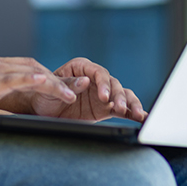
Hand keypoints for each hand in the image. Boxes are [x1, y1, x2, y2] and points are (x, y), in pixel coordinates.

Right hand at [0, 56, 78, 111]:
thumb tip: (6, 110)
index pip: (30, 68)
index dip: (50, 77)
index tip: (67, 88)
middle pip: (35, 68)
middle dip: (59, 80)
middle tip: (78, 91)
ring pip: (29, 73)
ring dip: (52, 83)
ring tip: (70, 94)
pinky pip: (12, 79)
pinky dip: (30, 79)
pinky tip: (44, 82)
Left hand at [28, 57, 146, 122]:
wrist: (42, 111)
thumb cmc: (44, 95)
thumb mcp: (51, 89)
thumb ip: (68, 85)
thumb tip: (85, 81)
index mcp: (81, 67)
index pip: (98, 72)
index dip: (104, 83)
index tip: (104, 97)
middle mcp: (95, 78)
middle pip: (113, 84)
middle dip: (118, 96)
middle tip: (119, 107)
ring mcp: (102, 93)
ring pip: (122, 94)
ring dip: (130, 103)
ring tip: (136, 114)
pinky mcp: (106, 108)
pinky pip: (123, 109)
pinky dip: (133, 113)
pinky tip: (143, 118)